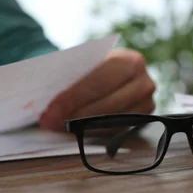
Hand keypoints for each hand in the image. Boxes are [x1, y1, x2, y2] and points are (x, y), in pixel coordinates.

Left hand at [39, 48, 155, 131]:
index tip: (50, 110)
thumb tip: (45, 99)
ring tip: (58, 127)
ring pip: (113, 120)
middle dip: (76, 116)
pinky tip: (75, 131)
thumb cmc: (91, 66)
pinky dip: (94, 132)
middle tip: (50, 122)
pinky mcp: (143, 119)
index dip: (72, 98)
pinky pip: (117, 130)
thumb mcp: (84, 63)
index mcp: (128, 60)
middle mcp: (144, 81)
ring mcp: (147, 102)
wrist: (110, 69)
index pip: (98, 82)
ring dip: (83, 127)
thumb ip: (71, 76)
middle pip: (107, 104)